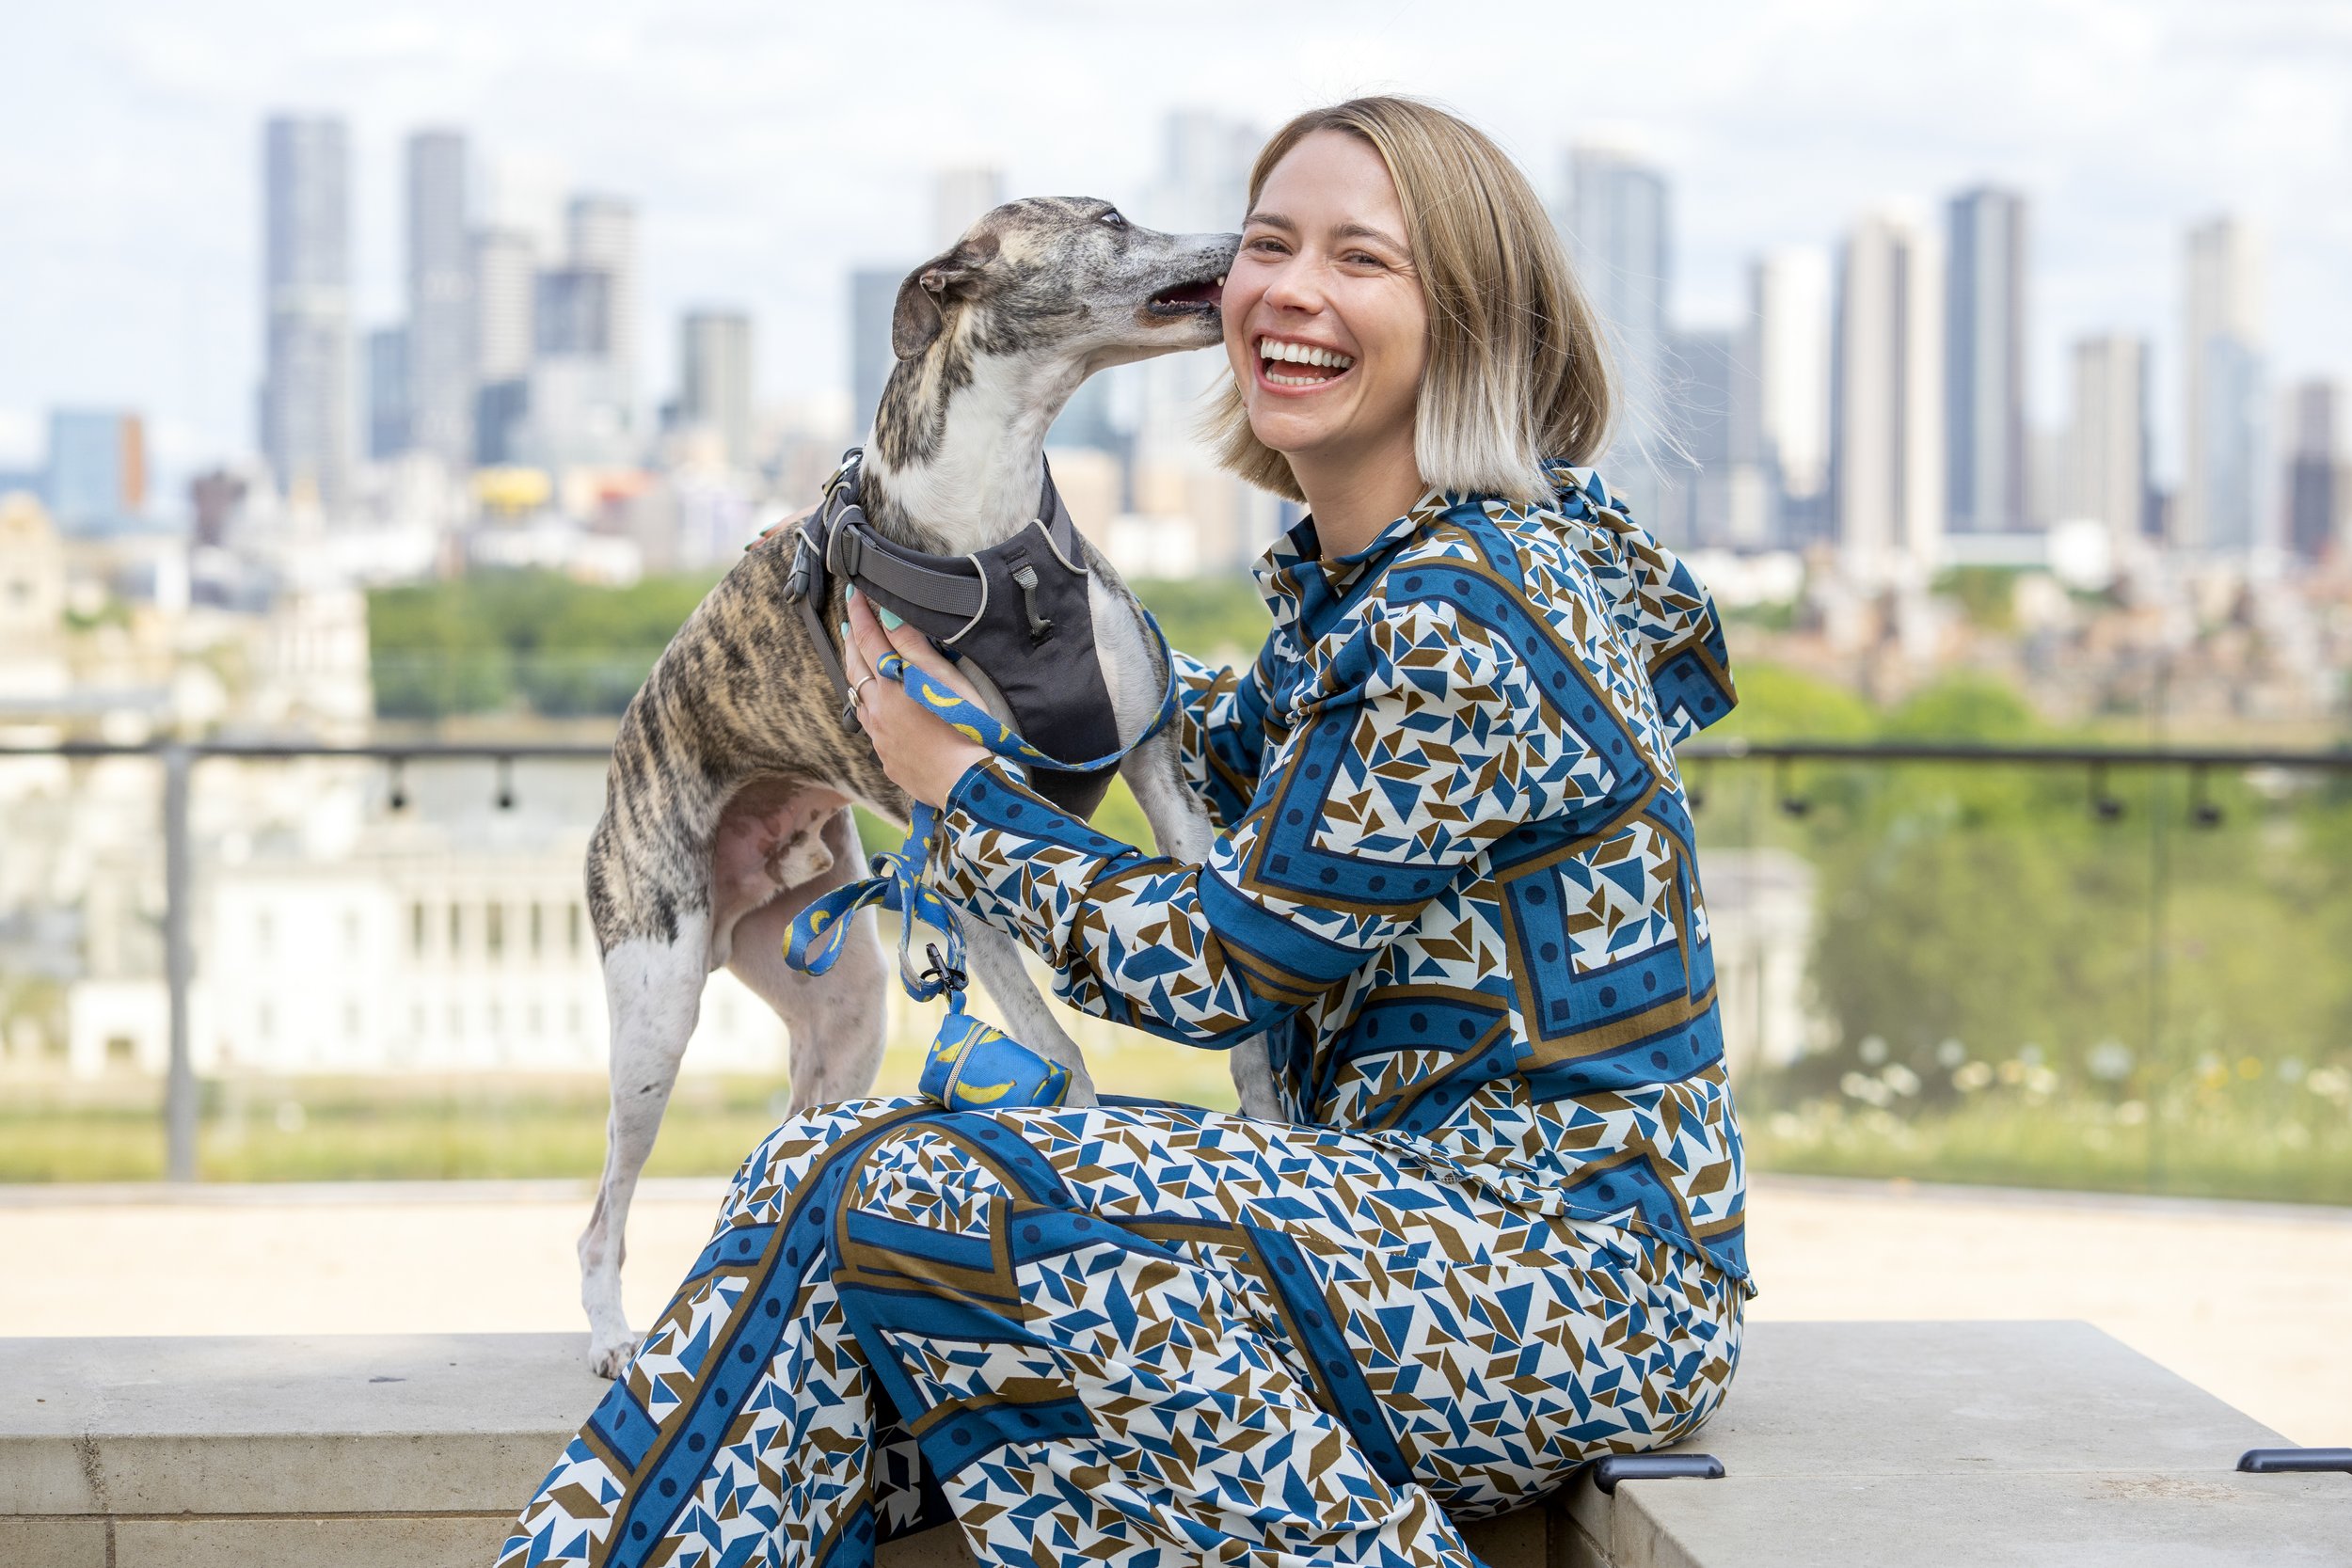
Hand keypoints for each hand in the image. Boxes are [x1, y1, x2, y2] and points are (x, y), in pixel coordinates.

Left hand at [843, 588, 992, 807]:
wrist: (967, 783)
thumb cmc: (965, 728)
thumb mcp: (944, 679)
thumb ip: (913, 647)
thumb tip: (888, 616)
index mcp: (892, 684)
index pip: (869, 638)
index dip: (861, 614)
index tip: (853, 592)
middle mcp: (878, 709)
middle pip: (856, 668)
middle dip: (851, 641)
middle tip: (849, 620)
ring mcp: (880, 737)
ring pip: (858, 698)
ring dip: (856, 674)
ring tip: (856, 658)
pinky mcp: (888, 759)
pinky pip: (870, 727)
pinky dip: (867, 707)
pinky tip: (875, 707)